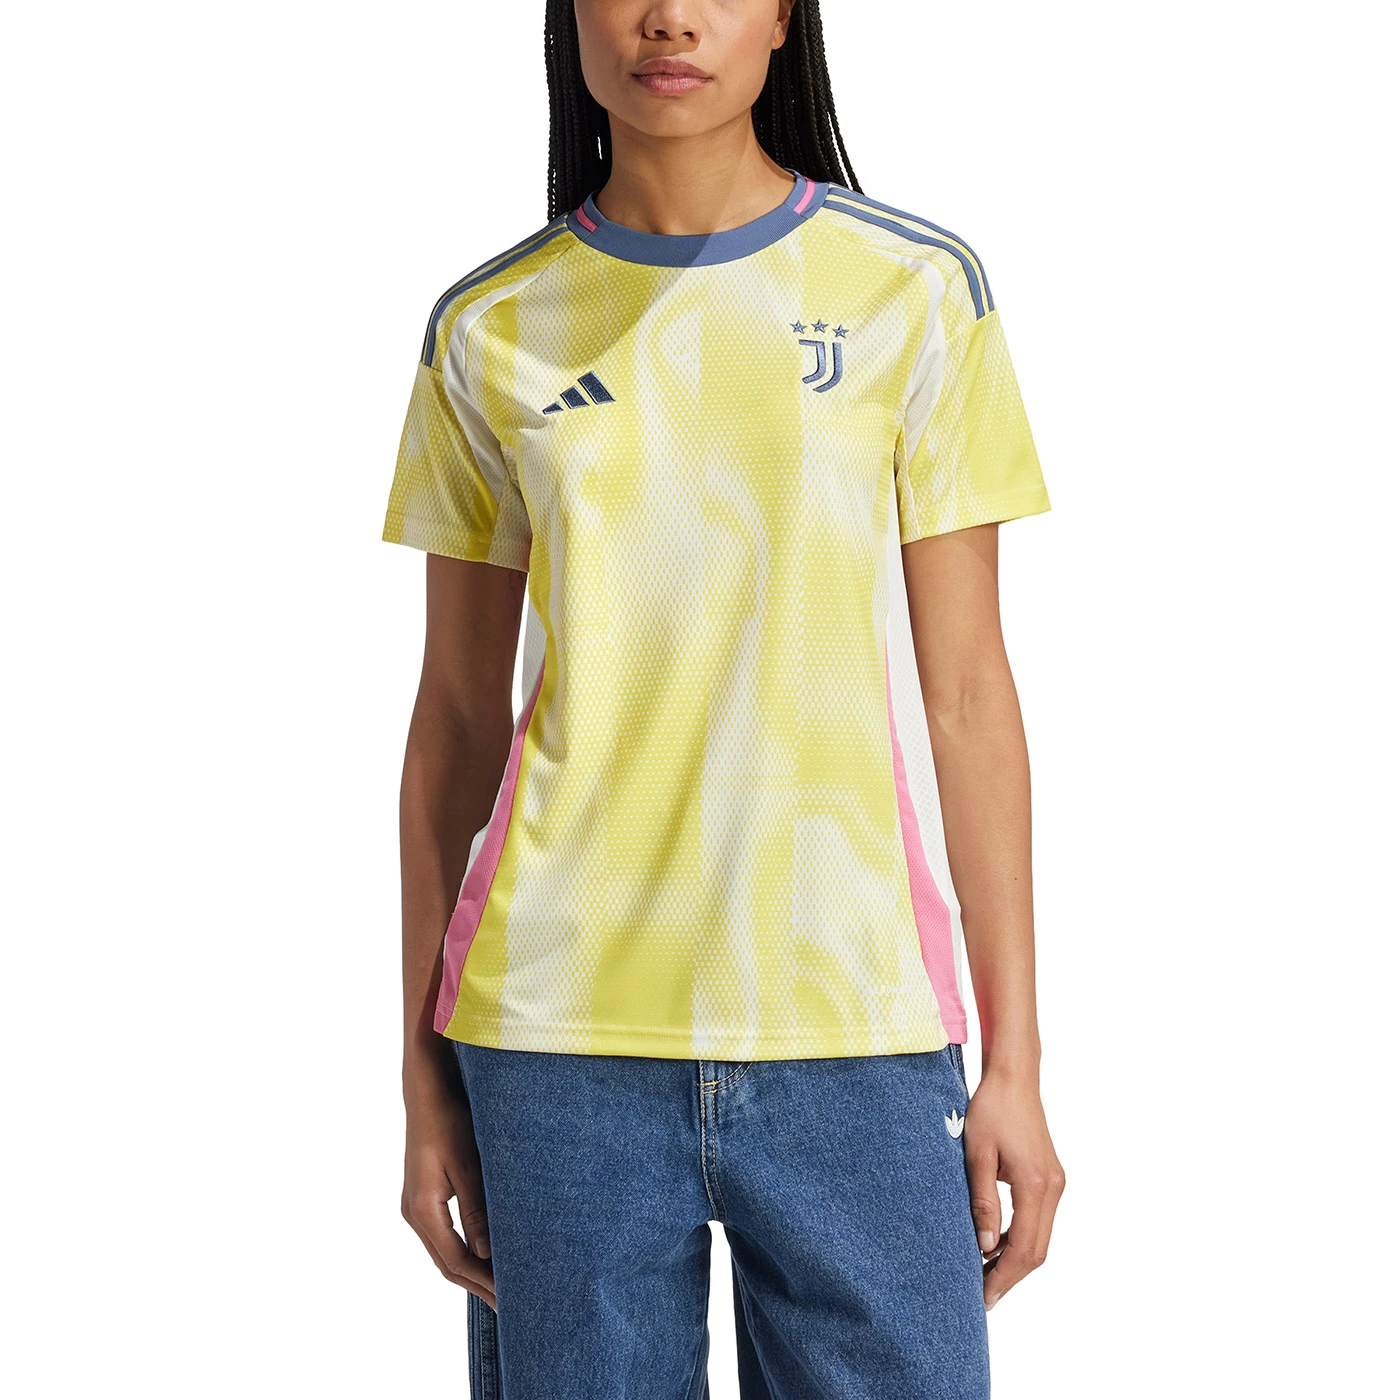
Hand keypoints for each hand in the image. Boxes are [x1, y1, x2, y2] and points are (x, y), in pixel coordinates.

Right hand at [402, 1091, 495, 1305]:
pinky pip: (443, 1235)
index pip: (455, 1260)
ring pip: (444, 1251)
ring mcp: (416, 1206)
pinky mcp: (423, 1197)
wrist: (426, 1093)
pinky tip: (482, 1256)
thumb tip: (488, 1253)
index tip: (507, 1298)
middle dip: (477, 1284)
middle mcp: (414, 1213)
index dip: (482, 1281)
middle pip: (446, 1263)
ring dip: (470, 1270)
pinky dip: (463, 1251)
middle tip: (508, 1306)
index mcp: (422, 1209)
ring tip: (499, 1288)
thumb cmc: (449, 1121)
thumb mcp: (468, 1165)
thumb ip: (477, 1210)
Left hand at [963, 1066, 1064, 1309]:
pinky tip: (996, 1245)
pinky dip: (1020, 1238)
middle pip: (1037, 1249)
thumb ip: (982, 1202)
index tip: (984, 1298)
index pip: (1024, 1247)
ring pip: (1040, 1237)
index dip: (1005, 1277)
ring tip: (984, 1275)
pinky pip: (1038, 1220)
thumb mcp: (977, 1155)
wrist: (1014, 1078)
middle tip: (982, 1296)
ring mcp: (1055, 1183)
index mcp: (1036, 1184)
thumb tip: (985, 1247)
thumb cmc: (991, 1110)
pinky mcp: (1050, 1178)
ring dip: (1015, 1259)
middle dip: (1011, 1276)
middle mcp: (1053, 1188)